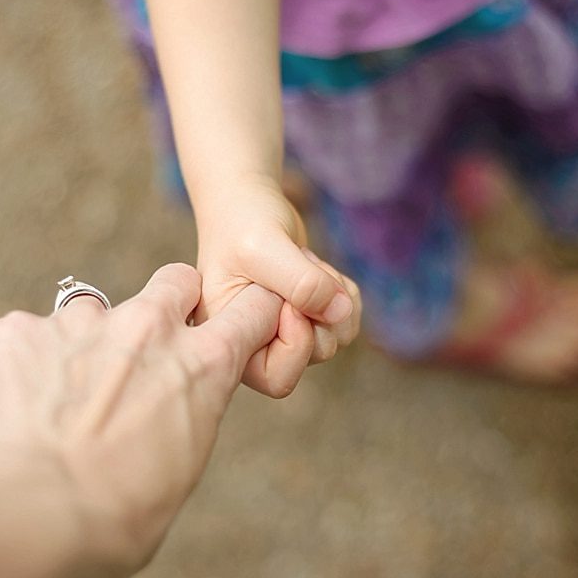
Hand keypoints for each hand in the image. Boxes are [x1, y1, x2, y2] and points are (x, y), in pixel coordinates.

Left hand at [0, 264, 283, 574]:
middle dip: (169, 304)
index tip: (233, 328)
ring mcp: (79, 321)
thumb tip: (169, 402)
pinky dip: (26, 363)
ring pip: (91, 310)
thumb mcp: (185, 461)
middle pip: (176, 280)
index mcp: (202, 363)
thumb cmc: (118, 514)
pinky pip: (27, 334)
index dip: (244, 315)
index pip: (251, 308)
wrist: (38, 517)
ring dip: (86, 344)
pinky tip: (21, 408)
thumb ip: (186, 407)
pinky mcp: (18, 329)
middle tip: (146, 351)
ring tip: (64, 402)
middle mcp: (147, 326)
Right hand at [194, 176, 361, 397]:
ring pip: (336, 338)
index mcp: (231, 339)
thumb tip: (341, 314)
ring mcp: (284, 331)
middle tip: (297, 266)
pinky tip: (315, 266)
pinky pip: (346, 320)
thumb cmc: (242, 223)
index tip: (287, 296)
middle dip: (319, 308)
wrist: (247, 200)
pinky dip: (344, 291)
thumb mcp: (264, 249)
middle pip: (316, 354)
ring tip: (302, 262)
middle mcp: (256, 342)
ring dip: (333, 295)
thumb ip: (302, 284)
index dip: (296, 339)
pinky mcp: (307, 316)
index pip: (277, 377)